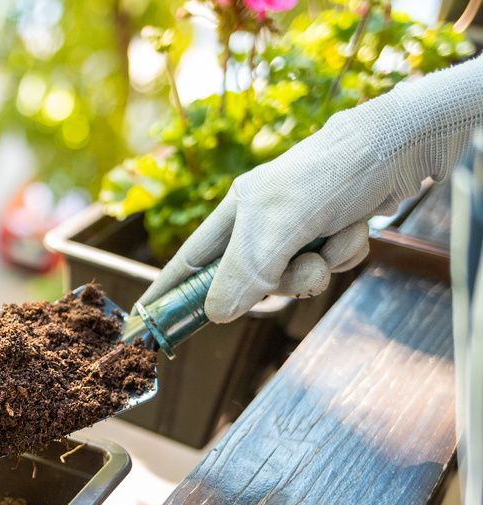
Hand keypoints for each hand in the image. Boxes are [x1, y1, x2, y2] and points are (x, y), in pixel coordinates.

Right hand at [137, 56, 482, 322]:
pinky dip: (345, 254)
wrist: (397, 147)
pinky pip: (330, 265)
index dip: (166, 292)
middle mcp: (260, 223)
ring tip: (334, 236)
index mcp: (234, 215)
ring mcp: (297, 229)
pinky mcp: (331, 231)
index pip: (188, 262)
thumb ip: (242, 276)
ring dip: (320, 266)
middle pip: (250, 282)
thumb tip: (217, 315)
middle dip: (280, 282)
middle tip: (299, 267)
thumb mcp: (274, 231)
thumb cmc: (325, 176)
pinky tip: (355, 226)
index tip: (144, 321)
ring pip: (296, 277)